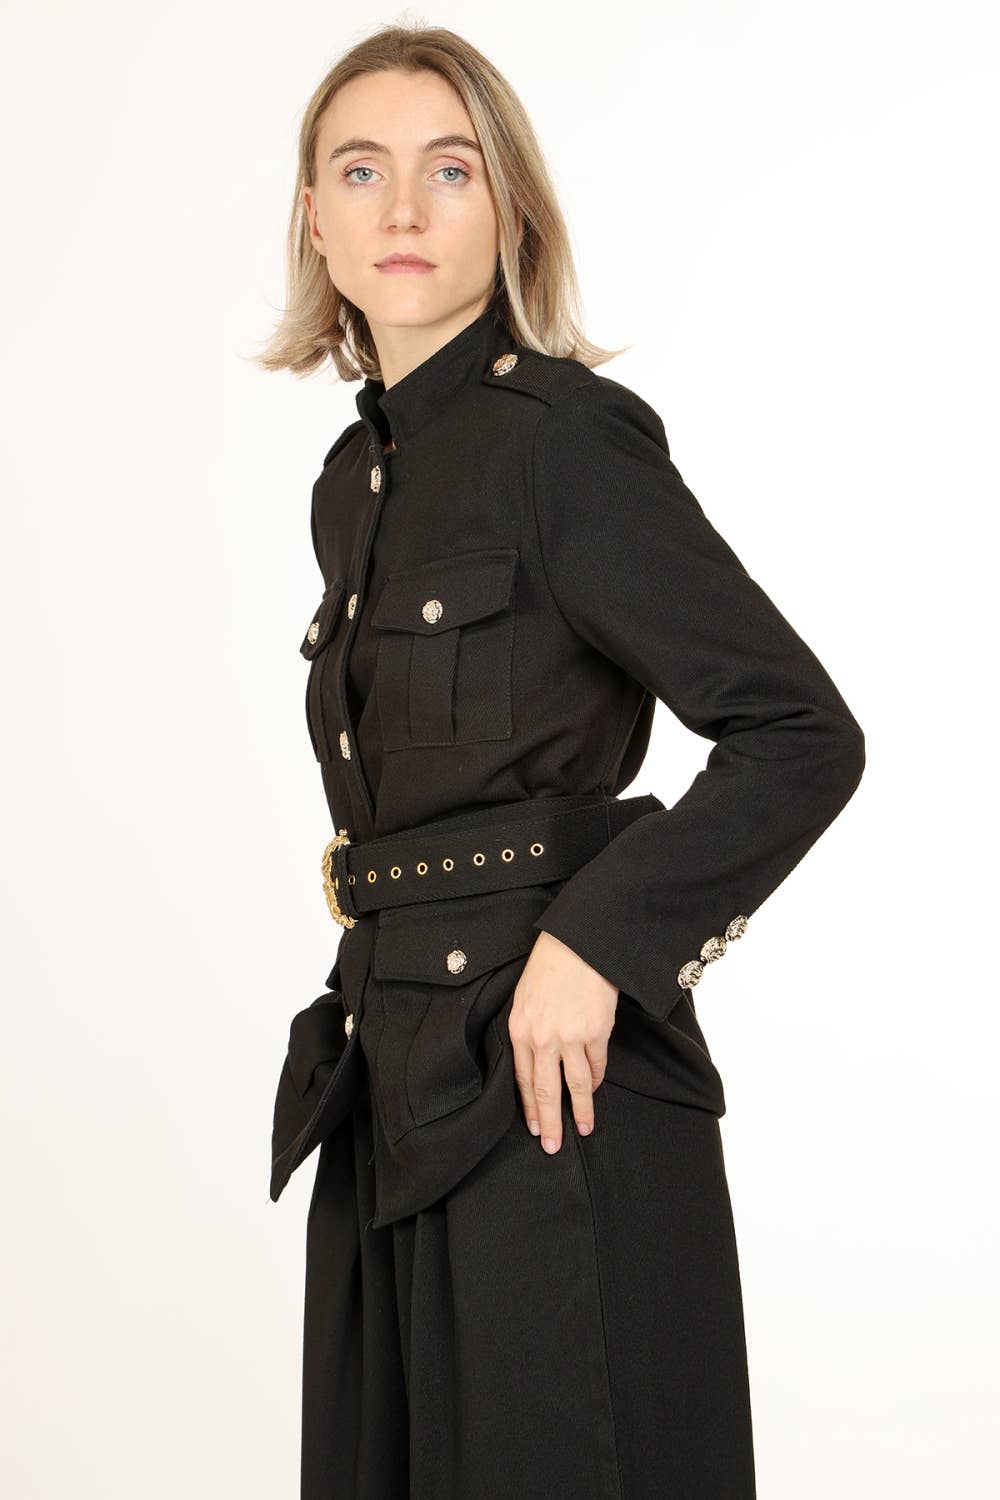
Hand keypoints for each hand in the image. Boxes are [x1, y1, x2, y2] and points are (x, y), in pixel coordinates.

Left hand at [508, 929, 618, 1152]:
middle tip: (553, 1147)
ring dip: (581, 1110)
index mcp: (519, 1030)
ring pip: (576, 1085)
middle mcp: (542, 1038)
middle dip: (551, 1123)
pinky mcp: (596, 1032)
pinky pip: (597, 1064)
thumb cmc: (549, 967)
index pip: (523, 1080)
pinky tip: (597, 1087)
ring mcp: (570, 1037)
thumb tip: (534, 1061)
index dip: (530, 1108)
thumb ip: (527, 1031)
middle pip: (546, 1092)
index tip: (535, 1129)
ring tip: (585, 1128)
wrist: (579, 944)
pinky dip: (598, 1078)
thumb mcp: (524, 998)